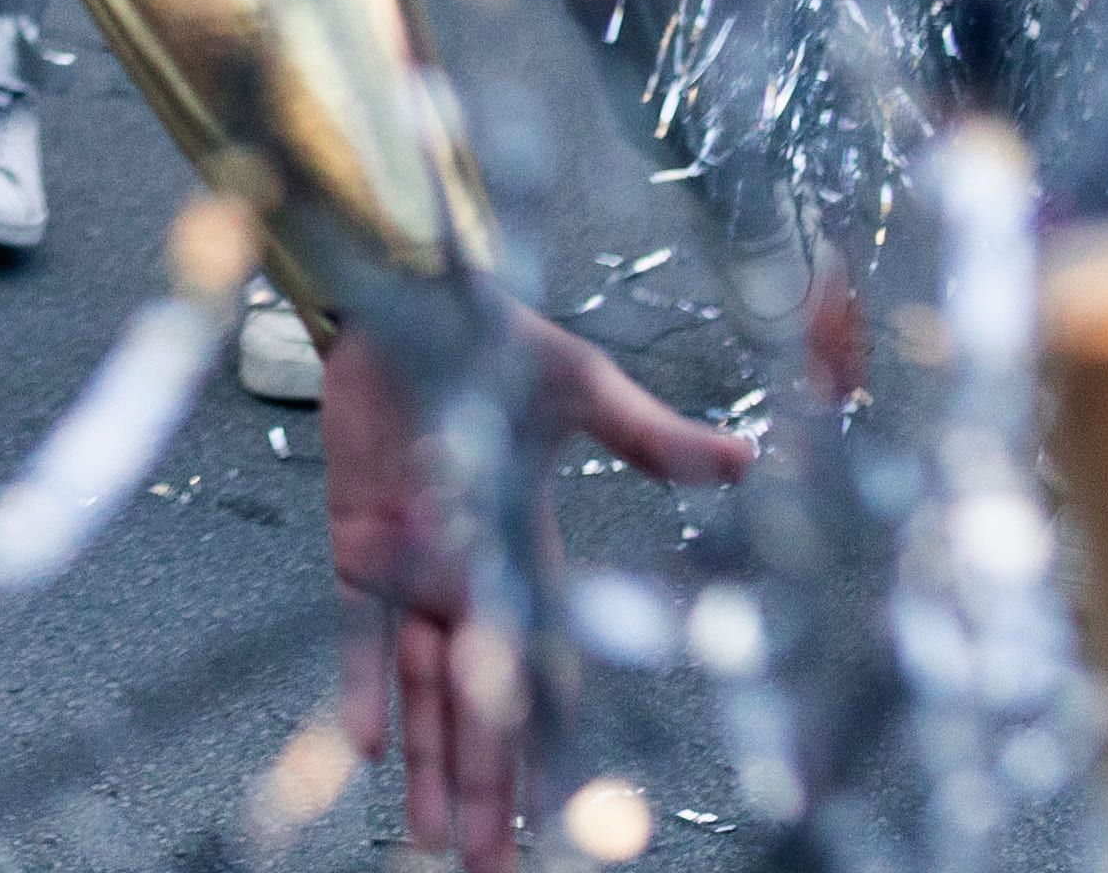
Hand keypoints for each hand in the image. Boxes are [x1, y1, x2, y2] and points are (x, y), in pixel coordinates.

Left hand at [326, 307, 751, 871]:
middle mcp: (473, 583)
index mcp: (532, 562)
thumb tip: (751, 457)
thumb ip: (650, 439)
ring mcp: (412, 570)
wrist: (403, 292)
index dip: (553, 748)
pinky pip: (358, 633)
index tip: (563, 818)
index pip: (549, 675)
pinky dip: (362, 686)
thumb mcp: (581, 391)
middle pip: (484, 710)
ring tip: (431, 845)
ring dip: (428, 768)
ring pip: (423, 692)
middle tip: (489, 871)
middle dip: (487, 793)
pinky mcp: (355, 545)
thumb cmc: (495, 336)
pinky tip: (364, 747)